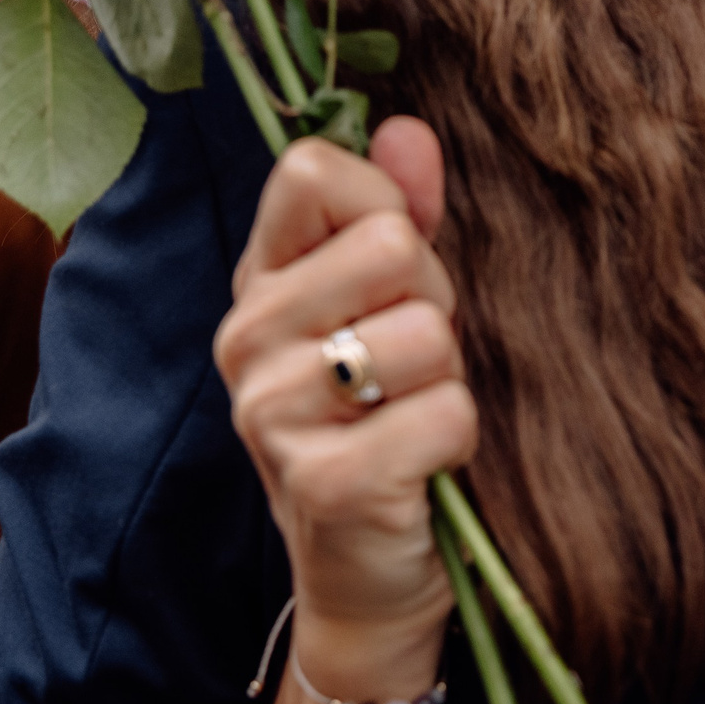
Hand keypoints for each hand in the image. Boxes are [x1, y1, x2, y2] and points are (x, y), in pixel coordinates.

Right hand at [215, 119, 474, 685]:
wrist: (372, 574)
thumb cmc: (390, 416)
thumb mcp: (394, 302)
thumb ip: (401, 212)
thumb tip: (411, 129)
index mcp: (259, 279)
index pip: (311, 169)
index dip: (384, 204)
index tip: (394, 266)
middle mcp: (245, 337)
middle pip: (385, 242)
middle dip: (434, 300)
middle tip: (417, 361)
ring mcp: (272, 412)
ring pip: (424, 330)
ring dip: (450, 375)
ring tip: (415, 412)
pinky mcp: (323, 483)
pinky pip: (444, 411)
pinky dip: (459, 439)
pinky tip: (425, 466)